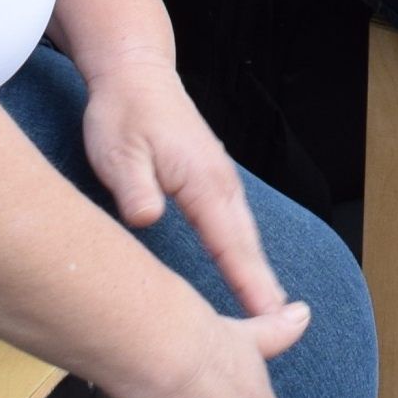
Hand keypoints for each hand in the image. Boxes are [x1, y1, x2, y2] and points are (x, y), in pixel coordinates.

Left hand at [79, 55, 289, 320]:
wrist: (136, 72)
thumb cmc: (123, 113)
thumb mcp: (118, 152)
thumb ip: (135, 188)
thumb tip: (147, 220)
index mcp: (203, 181)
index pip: (230, 243)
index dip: (249, 282)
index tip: (268, 315)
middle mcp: (221, 183)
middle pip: (247, 243)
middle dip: (263, 285)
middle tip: (279, 325)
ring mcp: (219, 180)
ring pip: (243, 233)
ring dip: (257, 270)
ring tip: (268, 310)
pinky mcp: (210, 179)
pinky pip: (233, 224)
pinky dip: (243, 251)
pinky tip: (242, 269)